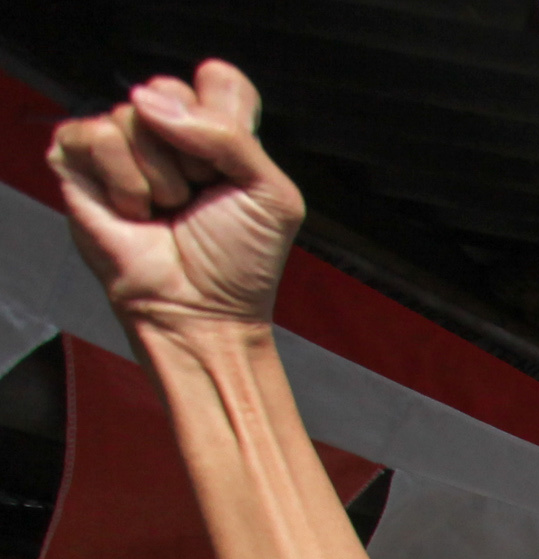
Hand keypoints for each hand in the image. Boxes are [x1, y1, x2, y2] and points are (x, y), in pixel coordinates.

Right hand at [48, 64, 302, 336]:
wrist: (200, 310)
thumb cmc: (239, 261)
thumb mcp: (270, 194)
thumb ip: (230, 134)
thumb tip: (148, 99)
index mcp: (218, 134)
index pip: (219, 80)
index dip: (225, 114)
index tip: (229, 164)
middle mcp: (169, 132)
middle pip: (172, 90)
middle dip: (195, 153)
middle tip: (198, 194)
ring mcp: (123, 144)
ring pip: (134, 115)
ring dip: (161, 176)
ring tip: (168, 211)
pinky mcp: (81, 160)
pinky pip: (96, 133)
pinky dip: (124, 179)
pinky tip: (135, 211)